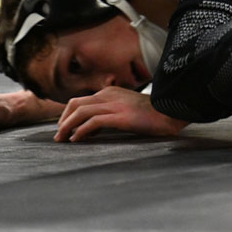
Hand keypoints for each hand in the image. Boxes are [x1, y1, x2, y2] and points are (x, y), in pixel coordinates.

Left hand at [54, 86, 188, 141]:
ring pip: (80, 112)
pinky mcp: (120, 116)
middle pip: (75, 104)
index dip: (68, 115)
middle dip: (63, 120)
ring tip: (62, 140)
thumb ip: (113, 113)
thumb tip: (94, 128)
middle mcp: (109, 95)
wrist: (173, 111)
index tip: (65, 130)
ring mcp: (115, 104)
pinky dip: (81, 131)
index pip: (80, 101)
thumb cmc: (154, 114)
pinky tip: (77, 140)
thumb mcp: (129, 109)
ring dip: (67, 127)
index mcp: (111, 92)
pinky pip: (93, 122)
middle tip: (59, 136)